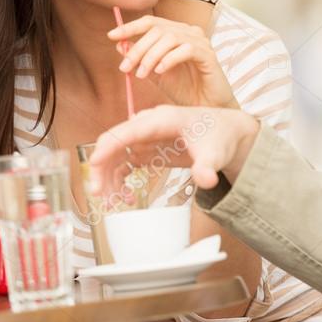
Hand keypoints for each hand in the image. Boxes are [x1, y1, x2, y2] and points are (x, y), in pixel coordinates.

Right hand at [86, 104, 260, 196]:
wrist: (228, 135)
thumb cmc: (220, 137)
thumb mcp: (216, 153)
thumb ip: (208, 166)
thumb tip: (206, 181)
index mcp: (162, 119)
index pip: (128, 130)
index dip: (108, 146)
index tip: (93, 165)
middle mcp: (150, 125)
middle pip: (115, 141)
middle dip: (101, 167)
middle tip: (99, 194)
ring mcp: (147, 137)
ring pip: (116, 154)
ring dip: (107, 176)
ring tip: (110, 201)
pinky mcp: (149, 148)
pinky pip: (125, 162)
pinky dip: (119, 178)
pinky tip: (124, 196)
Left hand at [108, 15, 236, 108]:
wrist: (205, 108)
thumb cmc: (184, 90)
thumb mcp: (155, 73)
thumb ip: (140, 59)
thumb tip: (120, 45)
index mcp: (176, 32)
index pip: (151, 22)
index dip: (130, 27)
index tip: (112, 36)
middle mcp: (189, 32)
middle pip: (158, 30)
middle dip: (137, 48)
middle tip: (125, 67)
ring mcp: (201, 42)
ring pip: (170, 38)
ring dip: (150, 56)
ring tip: (141, 74)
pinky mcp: (209, 54)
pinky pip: (186, 50)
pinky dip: (169, 59)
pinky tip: (160, 72)